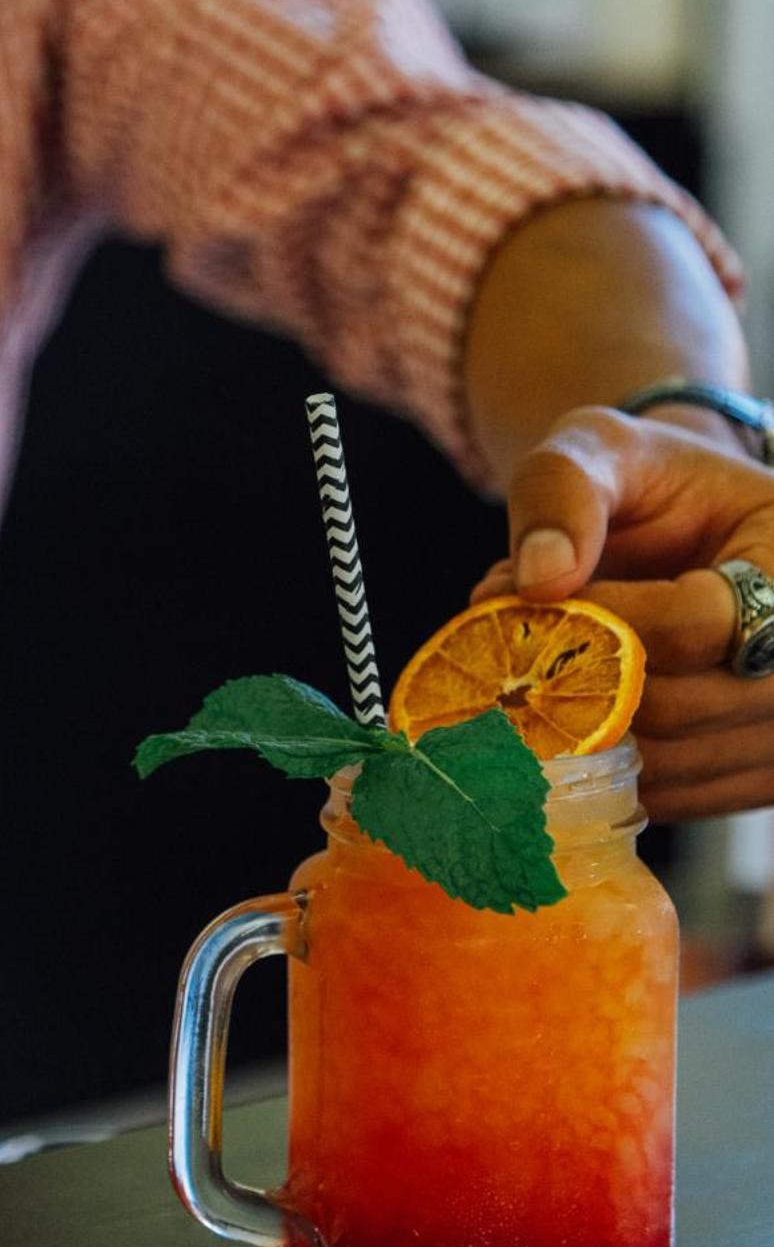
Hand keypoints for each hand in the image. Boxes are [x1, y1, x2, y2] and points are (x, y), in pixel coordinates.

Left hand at [471, 405, 773, 820]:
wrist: (690, 533)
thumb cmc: (648, 485)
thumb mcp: (602, 450)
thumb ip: (562, 492)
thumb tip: (536, 578)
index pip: (697, 624)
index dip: (598, 619)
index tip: (524, 594)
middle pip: (674, 707)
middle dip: (568, 676)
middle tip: (499, 637)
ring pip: (662, 764)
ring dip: (572, 725)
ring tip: (529, 665)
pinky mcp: (756, 776)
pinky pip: (665, 796)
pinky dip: (598, 767)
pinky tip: (564, 713)